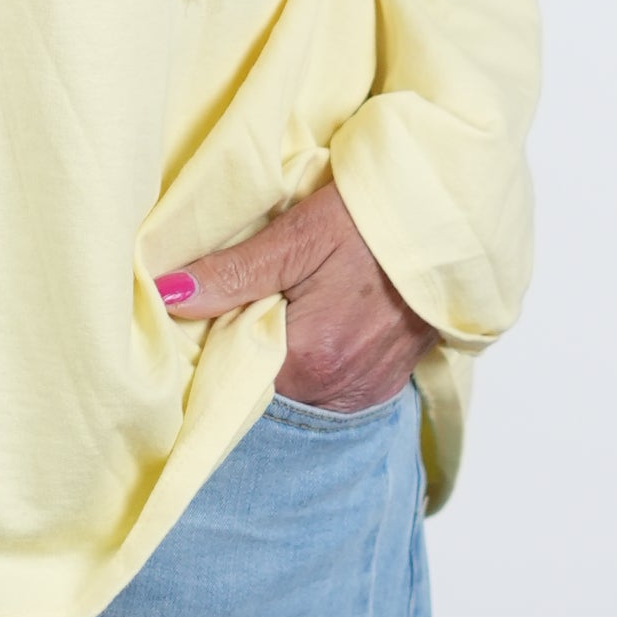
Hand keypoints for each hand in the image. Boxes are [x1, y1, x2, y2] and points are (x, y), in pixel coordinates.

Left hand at [154, 180, 430, 414]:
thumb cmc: (376, 222)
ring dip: (279, 357)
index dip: (209, 343)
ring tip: (282, 309)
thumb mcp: (299, 235)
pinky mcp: (382, 387)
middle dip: (243, 350)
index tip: (198, 312)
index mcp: (310, 359)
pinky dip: (311, 363)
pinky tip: (312, 324)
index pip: (230, 374)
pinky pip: (327, 389)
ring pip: (293, 389)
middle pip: (262, 386)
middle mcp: (338, 391)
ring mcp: (364, 394)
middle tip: (242, 302)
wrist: (450, 222)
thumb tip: (166, 293)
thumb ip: (233, 272)